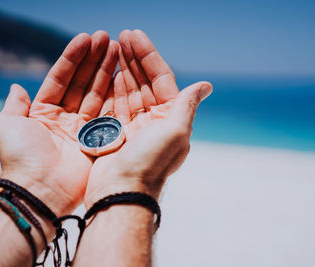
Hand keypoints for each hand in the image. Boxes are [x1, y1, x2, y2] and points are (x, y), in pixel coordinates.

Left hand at [0, 31, 118, 214]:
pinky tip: (121, 75)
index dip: (72, 58)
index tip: (86, 39)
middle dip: (93, 60)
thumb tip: (16, 87)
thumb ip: (14, 104)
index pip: (60, 78)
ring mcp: (82, 129)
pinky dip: (113, 95)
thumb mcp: (7, 124)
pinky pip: (107, 113)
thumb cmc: (21, 157)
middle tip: (108, 38)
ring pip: (96, 94)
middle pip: (81, 82)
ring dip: (105, 71)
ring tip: (117, 49)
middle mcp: (64, 118)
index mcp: (43, 112)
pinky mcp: (97, 140)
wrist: (40, 189)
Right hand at [84, 30, 211, 206]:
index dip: (149, 56)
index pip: (161, 80)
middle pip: (145, 83)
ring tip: (113, 47)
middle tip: (122, 36)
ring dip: (123, 70)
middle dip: (134, 59)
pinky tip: (109, 73)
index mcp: (170, 118)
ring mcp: (135, 128)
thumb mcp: (175, 131)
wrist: (122, 193)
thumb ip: (186, 104)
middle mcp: (154, 122)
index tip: (135, 36)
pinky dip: (112, 89)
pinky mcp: (116, 135)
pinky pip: (115, 106)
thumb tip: (206, 85)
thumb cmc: (150, 163)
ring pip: (130, 92)